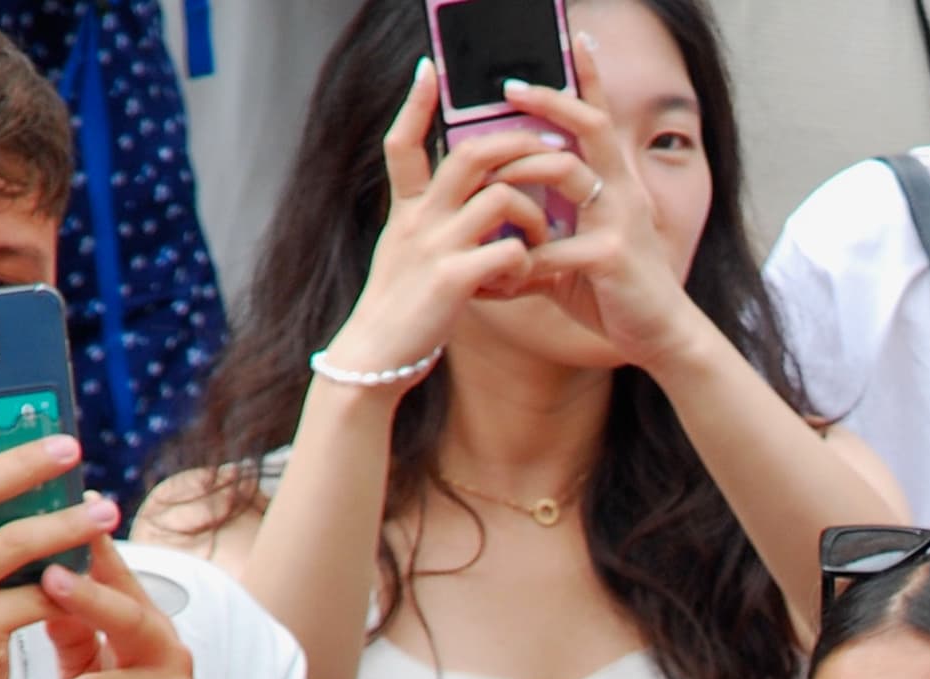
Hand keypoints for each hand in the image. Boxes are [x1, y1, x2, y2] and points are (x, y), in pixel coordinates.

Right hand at [316, 61, 551, 381]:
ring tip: (539, 243)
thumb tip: (468, 204)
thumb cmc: (404, 309)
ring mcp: (435, 246)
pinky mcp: (453, 280)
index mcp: (408, 210)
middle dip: (520, 145)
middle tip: (554, 153)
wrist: (376, 358)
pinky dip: (529, 264)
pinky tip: (525, 281)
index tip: (428, 70)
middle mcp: (419, 219)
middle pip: (473, 154)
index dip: (415, 105)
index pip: (403, 143)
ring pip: (504, 199)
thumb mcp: (408, 255)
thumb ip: (431, 224)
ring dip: (535, 216)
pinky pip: (510, 253)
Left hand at [499, 36, 711, 370]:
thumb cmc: (618, 293)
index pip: (603, 118)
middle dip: (549, 100)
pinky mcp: (611, 257)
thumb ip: (546, 228)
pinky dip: (521, 258)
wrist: (663, 338)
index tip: (575, 34)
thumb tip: (501, 217)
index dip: (590, 76)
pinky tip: (498, 272)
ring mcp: (620, 222)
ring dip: (519, 168)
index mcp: (618, 184)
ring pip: (566, 172)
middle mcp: (624, 192)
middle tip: (508, 86)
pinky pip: (554, 247)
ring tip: (486, 170)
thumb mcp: (578, 251)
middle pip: (590, 126)